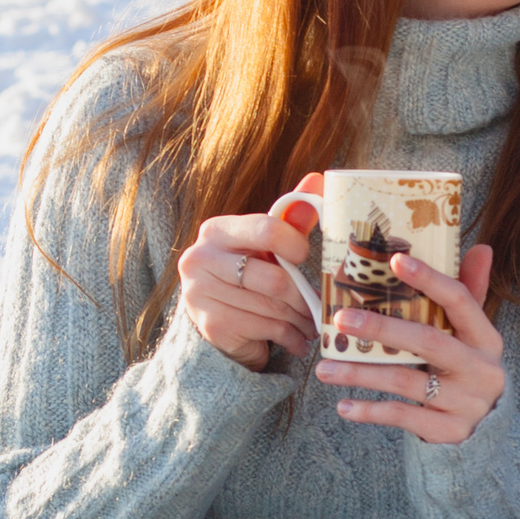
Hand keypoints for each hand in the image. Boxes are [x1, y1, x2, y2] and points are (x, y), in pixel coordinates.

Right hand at [179, 178, 322, 371]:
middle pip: (274, 279)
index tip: (304, 257)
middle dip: (303, 296)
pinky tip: (295, 338)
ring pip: (273, 308)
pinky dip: (289, 337)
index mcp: (216, 231)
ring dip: (300, 320)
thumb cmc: (246, 273)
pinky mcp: (212, 326)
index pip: (266, 229)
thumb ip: (289, 217)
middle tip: (318, 305)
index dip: (295, 245)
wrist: (214, 318)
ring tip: (311, 323)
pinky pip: (266, 329)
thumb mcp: (264, 245)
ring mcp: (201, 294)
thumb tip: (318, 180)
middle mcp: (200, 259)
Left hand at [312, 240, 503, 446]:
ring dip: (361, 374)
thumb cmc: (467, 370)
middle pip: (426, 341)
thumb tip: (481, 247)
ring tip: (324, 369)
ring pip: (405, 381)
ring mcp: (466, 402)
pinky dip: (370, 411)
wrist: (487, 430)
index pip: (460, 300)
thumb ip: (470, 295)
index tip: (394, 260)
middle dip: (380, 329)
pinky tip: (343, 406)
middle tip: (340, 319)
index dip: (429, 279)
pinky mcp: (449, 431)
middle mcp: (480, 369)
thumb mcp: (473, 336)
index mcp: (486, 338)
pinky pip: (402, 417)